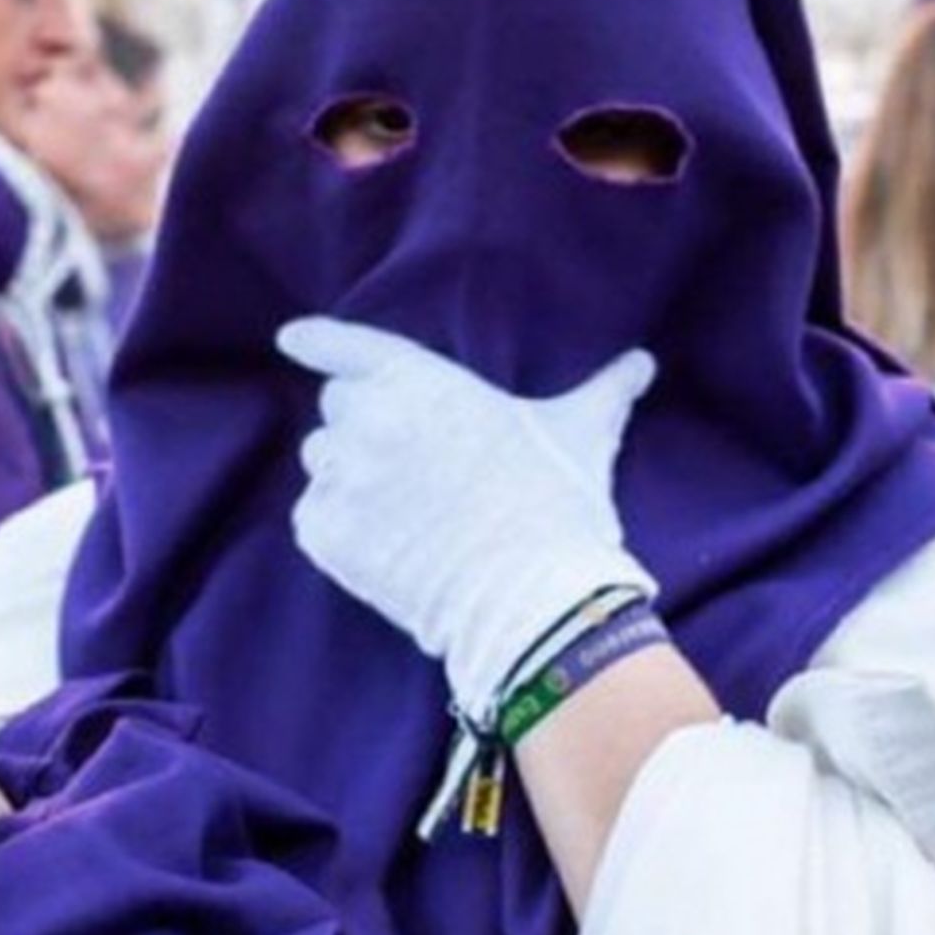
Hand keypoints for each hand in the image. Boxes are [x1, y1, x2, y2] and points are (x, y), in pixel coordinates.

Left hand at [278, 316, 657, 722]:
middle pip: (337, 408)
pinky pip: (313, 519)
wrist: (533, 596)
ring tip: (401, 513)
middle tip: (409, 466)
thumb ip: (605, 391)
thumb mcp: (582, 435)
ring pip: (323, 465)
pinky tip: (383, 548)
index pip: (348, 346)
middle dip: (363, 429)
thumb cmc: (558, 505)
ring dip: (348, 480)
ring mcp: (344, 476)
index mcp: (421, 380)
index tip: (292, 338)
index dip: (317, 340)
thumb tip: (642, 363)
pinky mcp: (326, 533)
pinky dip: (337, 531)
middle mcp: (371, 417)